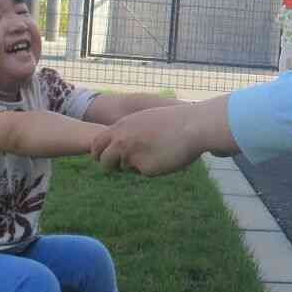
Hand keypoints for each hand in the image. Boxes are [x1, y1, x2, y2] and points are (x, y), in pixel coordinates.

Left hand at [91, 97, 231, 175]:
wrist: (193, 126)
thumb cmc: (174, 121)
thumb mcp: (145, 119)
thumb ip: (130, 130)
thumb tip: (122, 144)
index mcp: (121, 126)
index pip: (97, 143)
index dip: (99, 152)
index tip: (104, 157)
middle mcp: (121, 141)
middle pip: (104, 162)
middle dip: (111, 166)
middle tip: (122, 166)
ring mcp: (131, 156)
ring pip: (126, 168)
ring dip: (137, 165)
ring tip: (157, 152)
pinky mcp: (145, 169)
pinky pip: (145, 173)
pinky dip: (154, 168)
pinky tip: (166, 157)